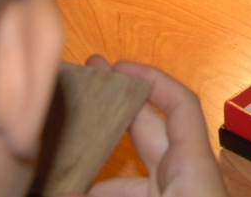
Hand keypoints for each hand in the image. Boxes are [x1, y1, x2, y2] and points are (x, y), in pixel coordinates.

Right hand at [63, 55, 226, 196]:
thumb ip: (107, 194)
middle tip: (79, 92)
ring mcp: (174, 192)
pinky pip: (131, 192)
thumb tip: (56, 190)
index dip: (150, 79)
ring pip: (130, 172)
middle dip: (112, 113)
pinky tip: (69, 190)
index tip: (117, 68)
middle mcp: (185, 174)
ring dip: (95, 167)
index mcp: (194, 164)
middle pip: (146, 132)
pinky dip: (102, 191)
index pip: (179, 103)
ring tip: (57, 163)